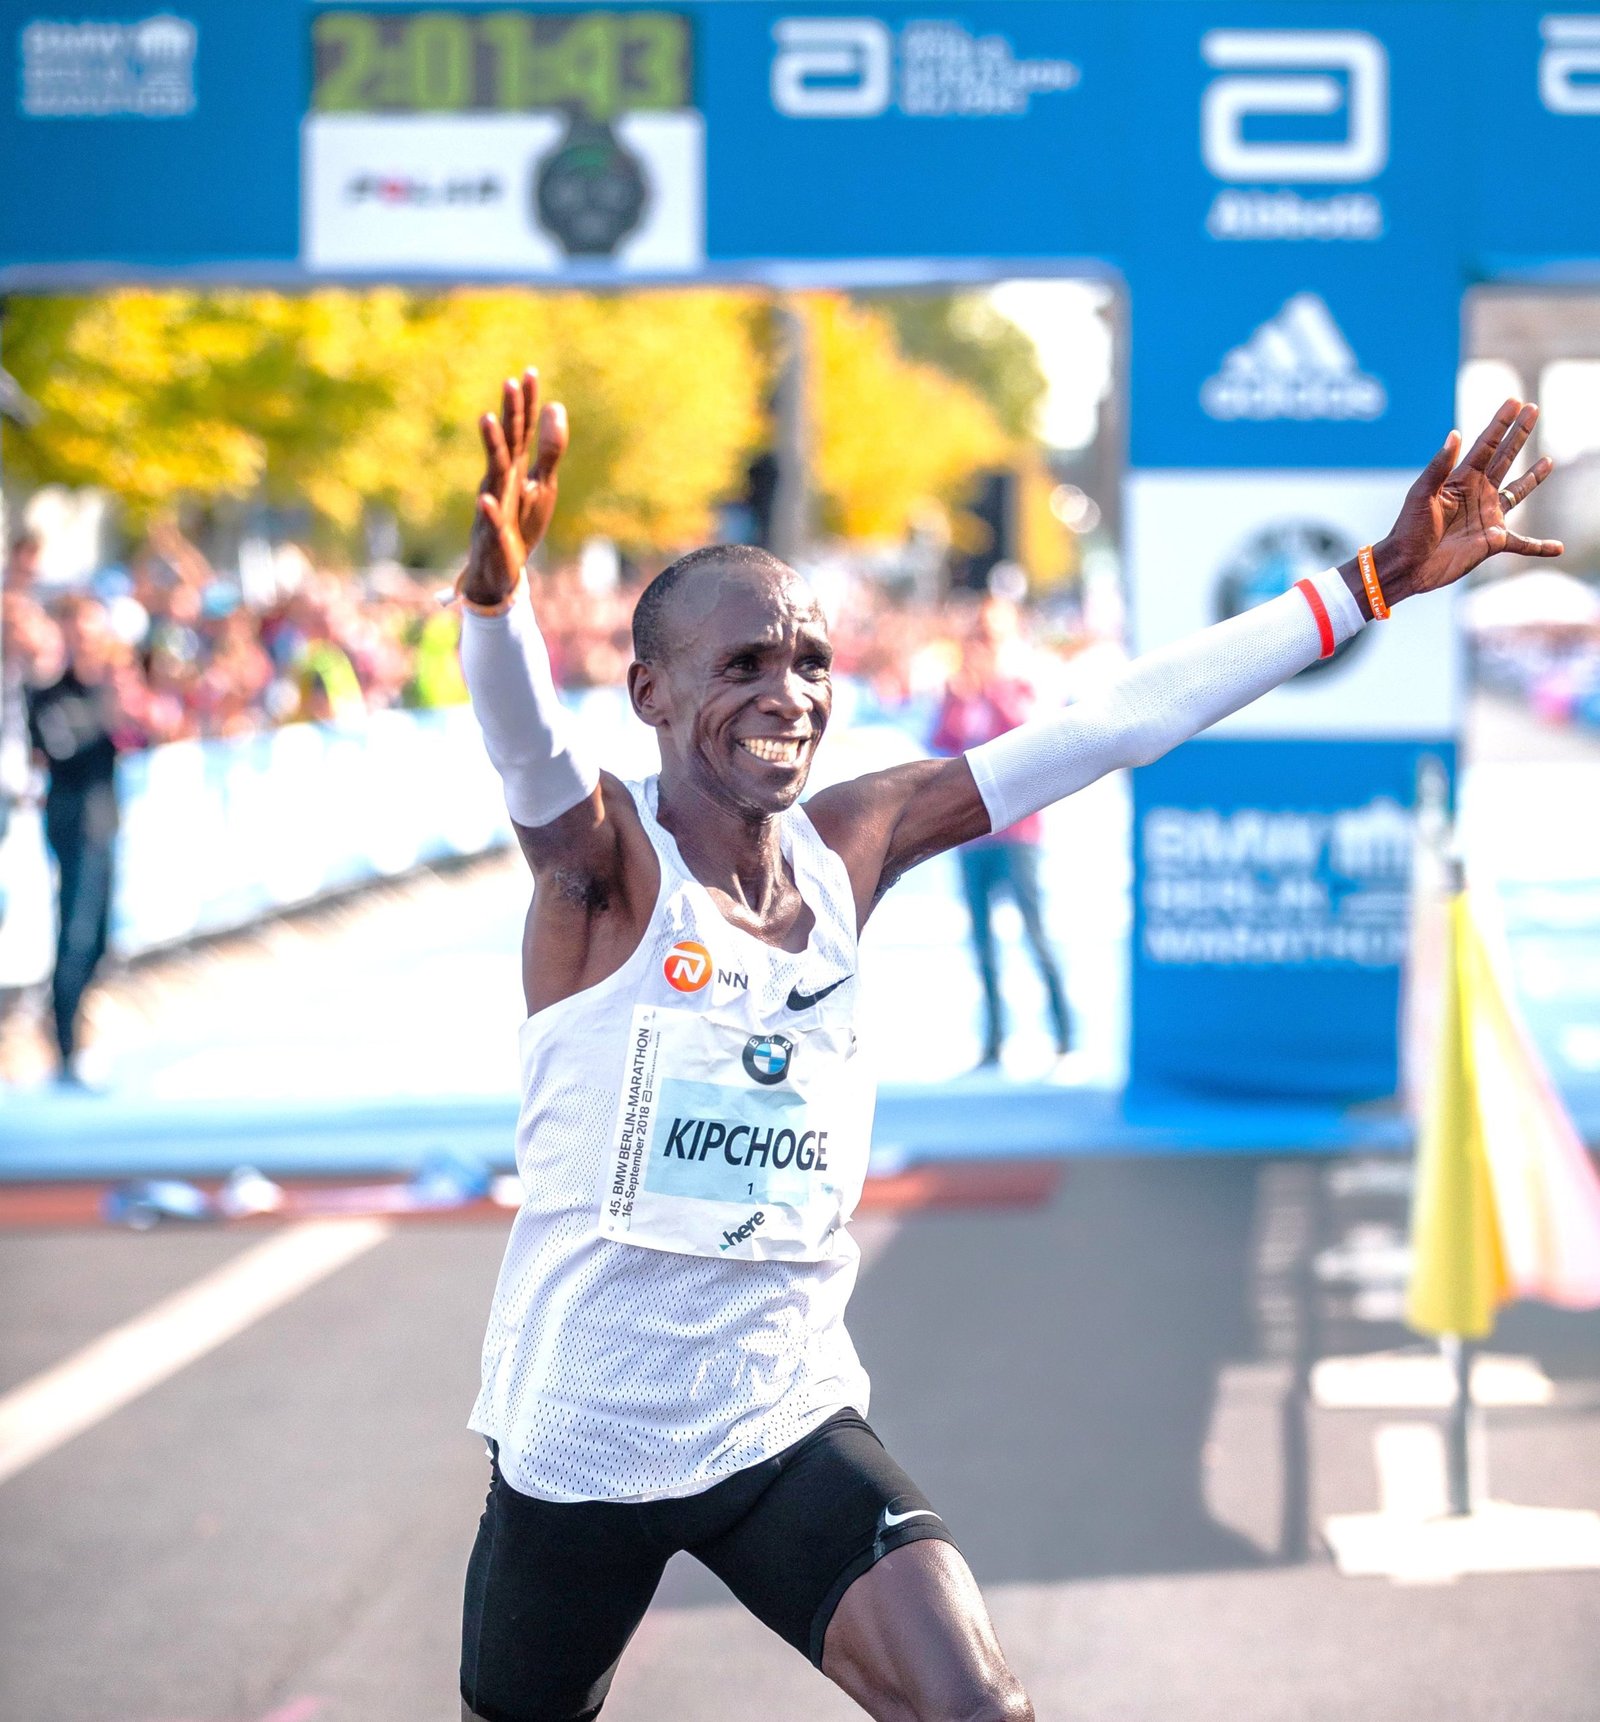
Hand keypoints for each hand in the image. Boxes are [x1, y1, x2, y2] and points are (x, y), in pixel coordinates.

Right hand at [460, 369, 568, 606]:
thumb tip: (556, 407)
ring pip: (493, 472)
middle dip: (509, 413)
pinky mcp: (493, 532)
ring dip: (491, 446)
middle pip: (507, 441)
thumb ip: (550, 449)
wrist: (501, 568)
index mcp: (517, 467)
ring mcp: (495, 503)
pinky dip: (488, 510)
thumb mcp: (542, 484)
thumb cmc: (520, 522)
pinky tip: (485, 500)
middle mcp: (501, 479)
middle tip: (508, 382)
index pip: (522, 429)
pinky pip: (490, 520)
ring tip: (487, 420)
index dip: (526, 403)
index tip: (530, 371)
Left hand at [1370, 399, 1561, 608]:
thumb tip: (1454, 434)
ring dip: (1533, 478)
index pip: (1486, 445)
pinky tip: (1558, 547)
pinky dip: (1539, 546)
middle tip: (1534, 410)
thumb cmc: (1408, 530)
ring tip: (1548, 461)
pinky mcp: (1492, 542)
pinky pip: (1523, 543)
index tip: (1515, 401)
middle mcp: (1478, 494)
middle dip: (1519, 434)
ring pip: (1517, 492)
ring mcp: (1487, 517)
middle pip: (1504, 458)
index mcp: (1461, 480)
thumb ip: (1439, 467)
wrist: (1407, 565)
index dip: (1501, 423)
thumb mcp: (1420, 495)